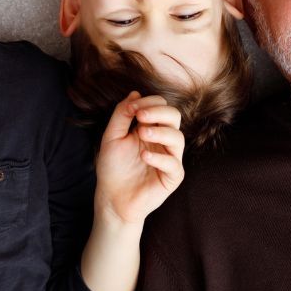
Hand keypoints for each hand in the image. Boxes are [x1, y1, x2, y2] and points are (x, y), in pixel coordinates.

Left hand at [95, 92, 184, 225]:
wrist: (112, 197)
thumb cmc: (112, 167)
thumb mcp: (112, 136)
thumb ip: (122, 114)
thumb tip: (135, 93)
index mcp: (150, 128)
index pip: (161, 106)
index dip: (149, 103)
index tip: (132, 108)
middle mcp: (162, 141)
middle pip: (174, 116)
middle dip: (159, 112)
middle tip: (140, 116)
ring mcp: (169, 158)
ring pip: (178, 137)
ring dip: (160, 132)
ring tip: (141, 134)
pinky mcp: (172, 177)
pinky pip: (174, 164)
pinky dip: (160, 158)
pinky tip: (144, 157)